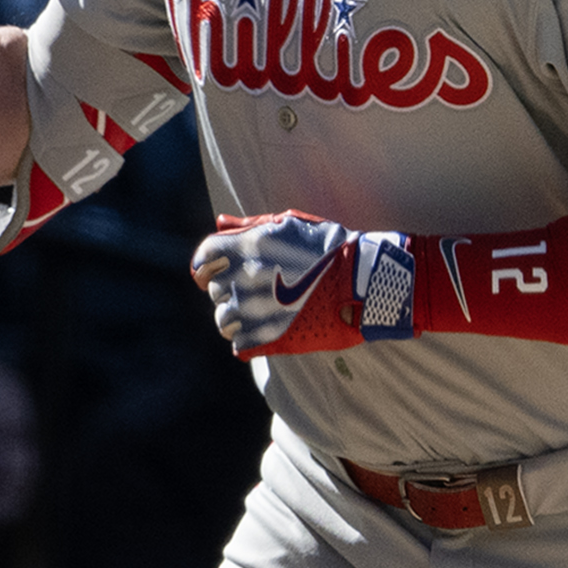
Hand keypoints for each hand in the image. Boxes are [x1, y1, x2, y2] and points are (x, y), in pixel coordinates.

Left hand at [188, 211, 417, 356]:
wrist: (364, 281)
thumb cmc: (330, 248)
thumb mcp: (291, 225)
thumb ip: (250, 225)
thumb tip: (220, 223)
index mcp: (248, 247)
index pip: (203, 259)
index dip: (204, 268)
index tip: (211, 274)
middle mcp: (245, 278)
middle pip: (214, 290)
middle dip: (230, 290)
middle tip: (258, 289)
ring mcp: (255, 311)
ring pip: (223, 321)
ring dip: (236, 318)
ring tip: (261, 313)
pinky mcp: (269, 338)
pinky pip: (239, 344)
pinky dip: (249, 340)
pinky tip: (267, 330)